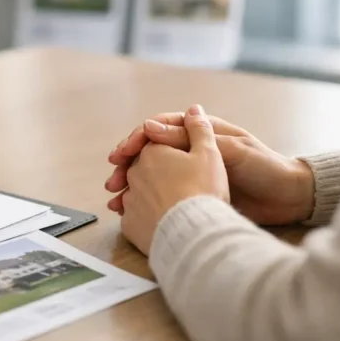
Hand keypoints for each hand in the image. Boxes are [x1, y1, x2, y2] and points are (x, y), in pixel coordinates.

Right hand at [105, 111, 315, 226]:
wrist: (290, 198)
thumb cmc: (265, 168)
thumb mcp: (232, 150)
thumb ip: (194, 138)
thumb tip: (151, 126)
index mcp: (201, 132)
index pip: (158, 129)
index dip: (136, 139)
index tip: (121, 154)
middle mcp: (191, 150)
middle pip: (149, 153)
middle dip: (127, 166)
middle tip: (112, 181)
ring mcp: (191, 172)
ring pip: (151, 175)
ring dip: (131, 186)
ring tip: (115, 200)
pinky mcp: (194, 193)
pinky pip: (162, 195)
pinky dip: (144, 202)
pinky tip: (131, 213)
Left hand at [116, 105, 229, 254]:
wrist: (193, 231)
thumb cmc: (203, 189)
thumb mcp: (210, 153)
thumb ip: (200, 129)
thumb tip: (194, 109)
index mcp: (151, 153)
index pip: (154, 145)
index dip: (166, 149)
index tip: (175, 157)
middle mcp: (134, 174)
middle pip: (143, 169)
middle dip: (154, 173)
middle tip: (171, 183)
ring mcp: (130, 201)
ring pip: (135, 194)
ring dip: (145, 197)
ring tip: (164, 205)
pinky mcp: (130, 226)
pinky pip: (134, 219)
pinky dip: (144, 219)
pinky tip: (158, 223)